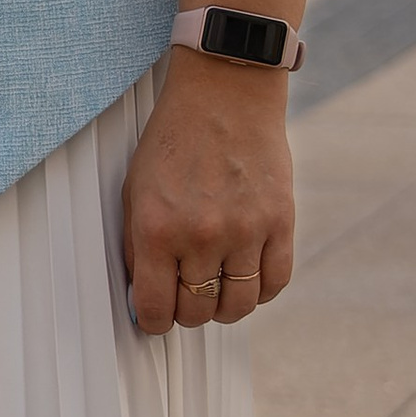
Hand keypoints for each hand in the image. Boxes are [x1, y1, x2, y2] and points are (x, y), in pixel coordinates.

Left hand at [122, 53, 293, 333]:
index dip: (153, 323)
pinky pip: (275, 282)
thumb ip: (137, 246)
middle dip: (187, 314)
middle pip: (197, 312)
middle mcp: (200, 235)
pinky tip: (245, 278)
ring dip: (224, 309)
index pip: (155, 309)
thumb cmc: (174, 140)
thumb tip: (143, 296)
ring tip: (216, 292)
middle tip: (185, 298)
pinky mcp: (280, 221)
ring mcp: (244, 230)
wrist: (224, 93)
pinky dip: (260, 291)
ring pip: (238, 306)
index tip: (155, 319)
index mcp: (156, 228)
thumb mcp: (135, 191)